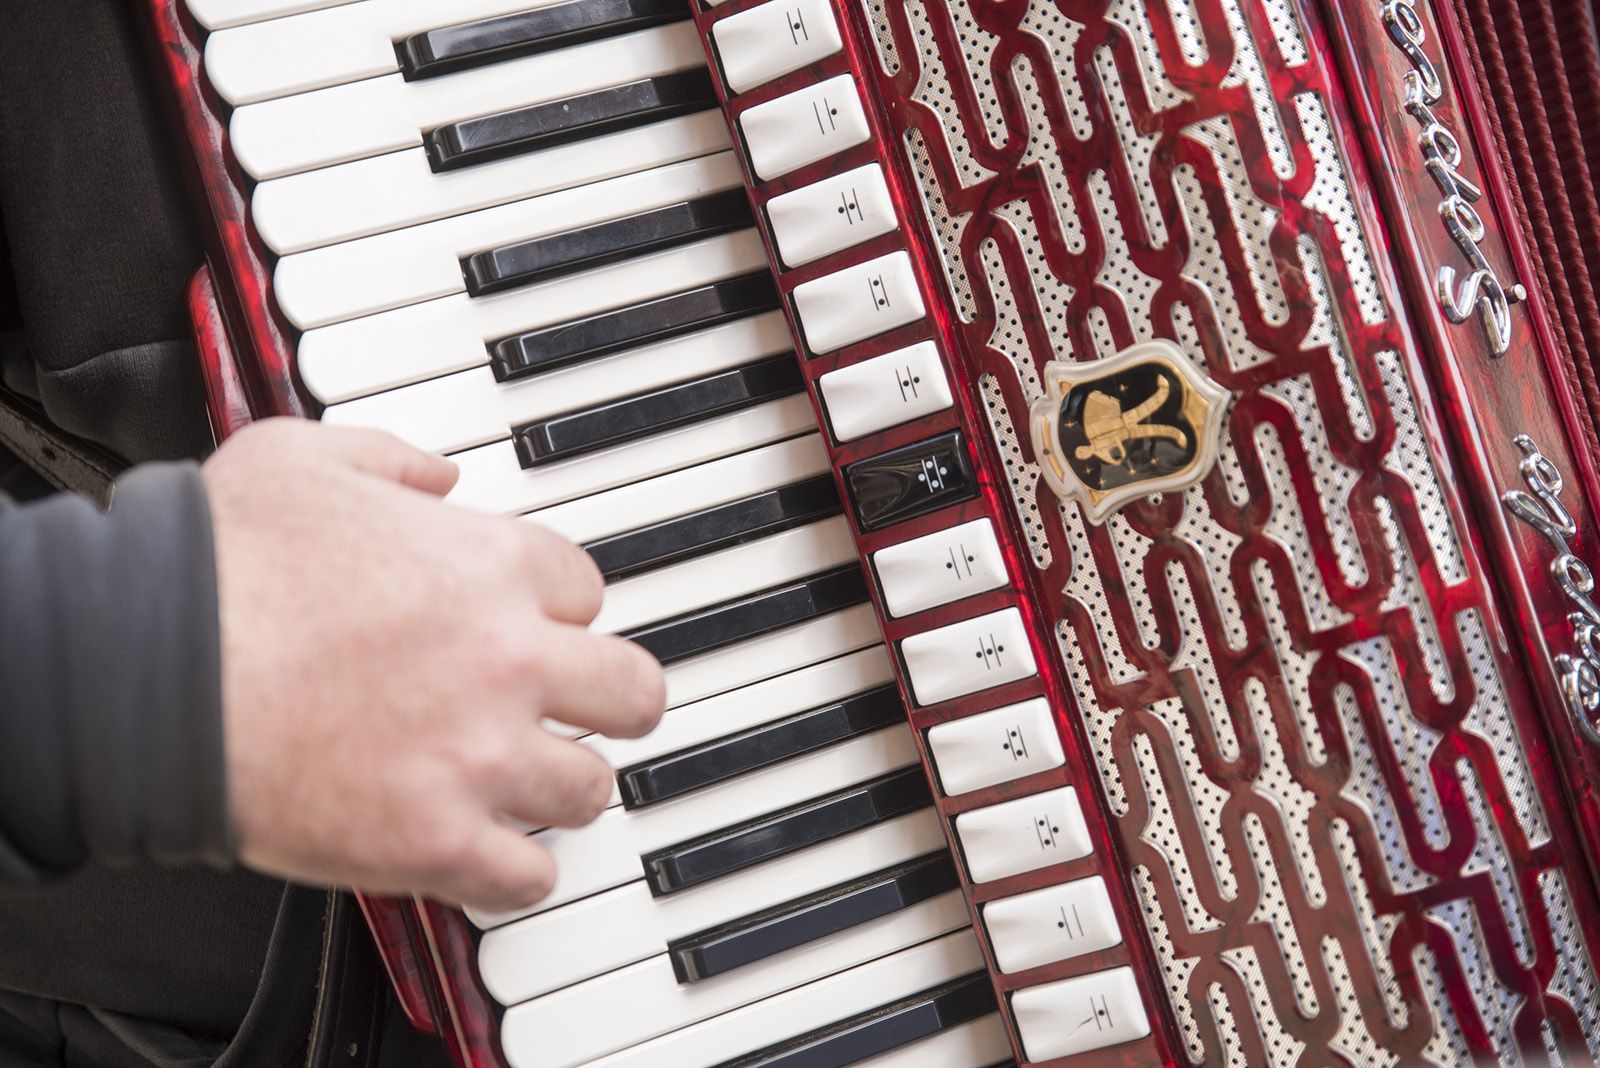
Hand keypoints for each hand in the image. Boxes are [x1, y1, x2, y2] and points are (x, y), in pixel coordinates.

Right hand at [205, 418, 664, 912]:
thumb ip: (390, 459)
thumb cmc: (214, 565)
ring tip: (524, 784)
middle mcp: (508, 659)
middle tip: (582, 708)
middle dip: (609, 698)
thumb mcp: (303, 456)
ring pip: (589, 789)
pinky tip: (488, 854)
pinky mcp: (435, 840)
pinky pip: (528, 878)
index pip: (587, 589)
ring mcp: (480, 755)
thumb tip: (437, 477)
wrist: (145, 671)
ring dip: (560, 787)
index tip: (535, 626)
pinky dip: (513, 872)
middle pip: (631, 690)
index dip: (558, 610)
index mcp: (491, 564)